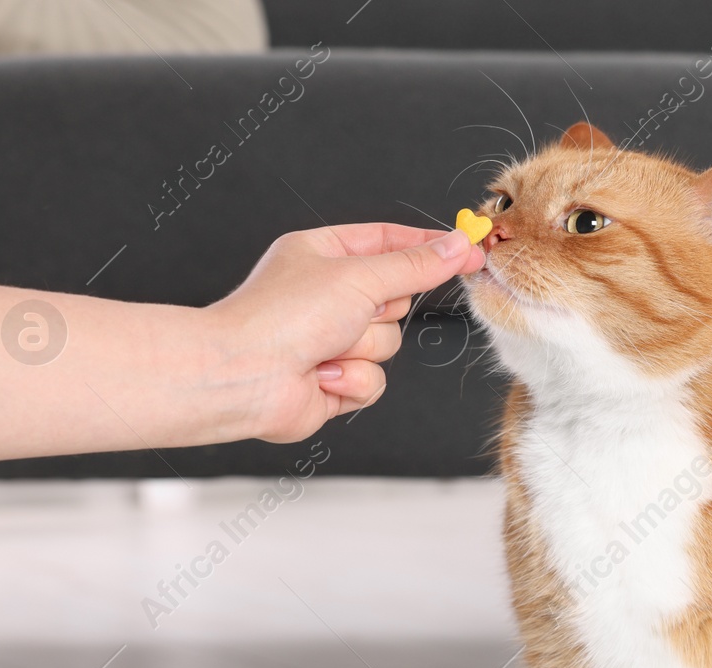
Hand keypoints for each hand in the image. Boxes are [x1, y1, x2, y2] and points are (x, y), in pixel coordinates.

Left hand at [205, 223, 484, 442]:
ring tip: (326, 348)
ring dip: (363, 349)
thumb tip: (456, 246)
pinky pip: (374, 381)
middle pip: (396, 299)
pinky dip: (352, 380)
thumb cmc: (281, 316)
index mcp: (322, 255)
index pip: (388, 242)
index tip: (467, 249)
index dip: (428, 246)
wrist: (244, 376)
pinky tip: (321, 376)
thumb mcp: (359, 276)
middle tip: (355, 311)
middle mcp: (326, 296)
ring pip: (388, 344)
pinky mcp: (334, 381)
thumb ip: (416, 265)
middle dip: (380, 311)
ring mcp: (330, 340)